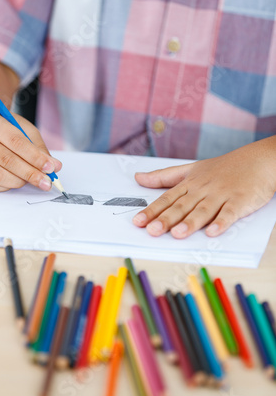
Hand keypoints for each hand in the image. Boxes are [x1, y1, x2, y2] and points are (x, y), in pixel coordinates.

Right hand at [0, 111, 61, 191]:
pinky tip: (15, 182)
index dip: (35, 157)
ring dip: (19, 181)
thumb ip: (39, 148)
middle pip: (7, 160)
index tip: (51, 168)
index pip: (15, 141)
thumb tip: (55, 166)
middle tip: (47, 182)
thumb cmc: (6, 132)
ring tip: (31, 181)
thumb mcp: (24, 131)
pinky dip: (6, 187)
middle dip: (30, 173)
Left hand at [132, 138, 275, 237]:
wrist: (257, 161)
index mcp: (190, 184)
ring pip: (203, 211)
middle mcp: (203, 190)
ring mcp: (221, 195)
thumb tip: (138, 178)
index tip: (138, 221)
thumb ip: (164, 176)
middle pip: (182, 206)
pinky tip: (212, 232)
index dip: (152, 210)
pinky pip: (229, 213)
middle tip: (152, 230)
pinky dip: (221, 222)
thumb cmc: (223, 168)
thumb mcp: (191, 169)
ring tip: (177, 234)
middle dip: (166, 219)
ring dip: (190, 223)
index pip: (167, 198)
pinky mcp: (239, 201)